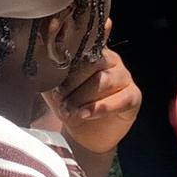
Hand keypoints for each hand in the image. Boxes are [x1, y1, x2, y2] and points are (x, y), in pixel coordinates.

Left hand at [49, 42, 140, 156]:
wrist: (83, 134)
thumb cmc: (69, 104)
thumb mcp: (54, 86)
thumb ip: (49, 68)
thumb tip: (42, 48)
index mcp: (92, 51)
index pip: (84, 42)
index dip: (70, 50)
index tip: (57, 61)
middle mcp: (111, 60)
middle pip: (94, 61)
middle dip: (73, 81)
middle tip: (59, 97)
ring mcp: (125, 77)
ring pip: (105, 80)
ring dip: (83, 96)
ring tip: (69, 110)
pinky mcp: (133, 96)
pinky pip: (121, 99)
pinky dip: (101, 108)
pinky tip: (86, 114)